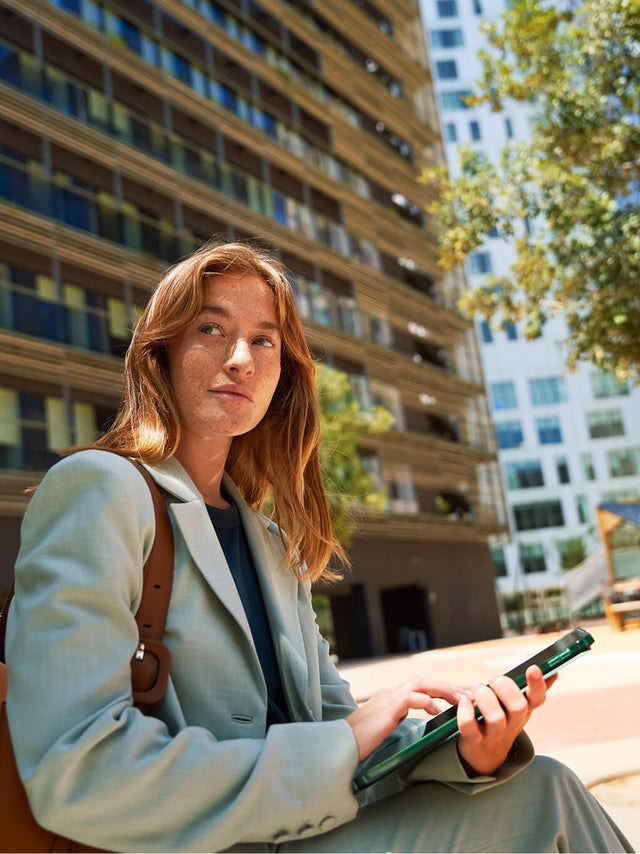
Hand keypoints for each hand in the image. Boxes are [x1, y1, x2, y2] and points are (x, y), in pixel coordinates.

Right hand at [346, 678, 472, 761]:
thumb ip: (395, 717)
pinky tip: (437, 710)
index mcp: (390, 696)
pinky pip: (412, 697)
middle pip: (424, 681)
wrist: (341, 744)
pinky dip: (427, 701)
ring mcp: (388, 697)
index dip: (440, 690)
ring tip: (460, 700)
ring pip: (421, 683)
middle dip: (448, 687)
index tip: (458, 698)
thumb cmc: (359, 740)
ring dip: (444, 690)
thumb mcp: (382, 726)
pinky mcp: (388, 706)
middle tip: (467, 695)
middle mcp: (390, 692)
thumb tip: (409, 718)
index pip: (420, 687)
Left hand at [456, 665, 556, 776]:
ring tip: (477, 688)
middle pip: (518, 707)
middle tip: (492, 679)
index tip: (533, 668)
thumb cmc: (501, 723)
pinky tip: (463, 701)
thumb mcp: (518, 708)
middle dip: (504, 686)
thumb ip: (532, 691)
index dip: (537, 684)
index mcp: (524, 712)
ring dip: (485, 697)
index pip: (537, 699)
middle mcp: (512, 725)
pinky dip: (465, 711)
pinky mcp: (474, 741)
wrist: (485, 758)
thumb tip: (553, 673)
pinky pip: (469, 727)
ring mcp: (494, 735)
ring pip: (496, 718)